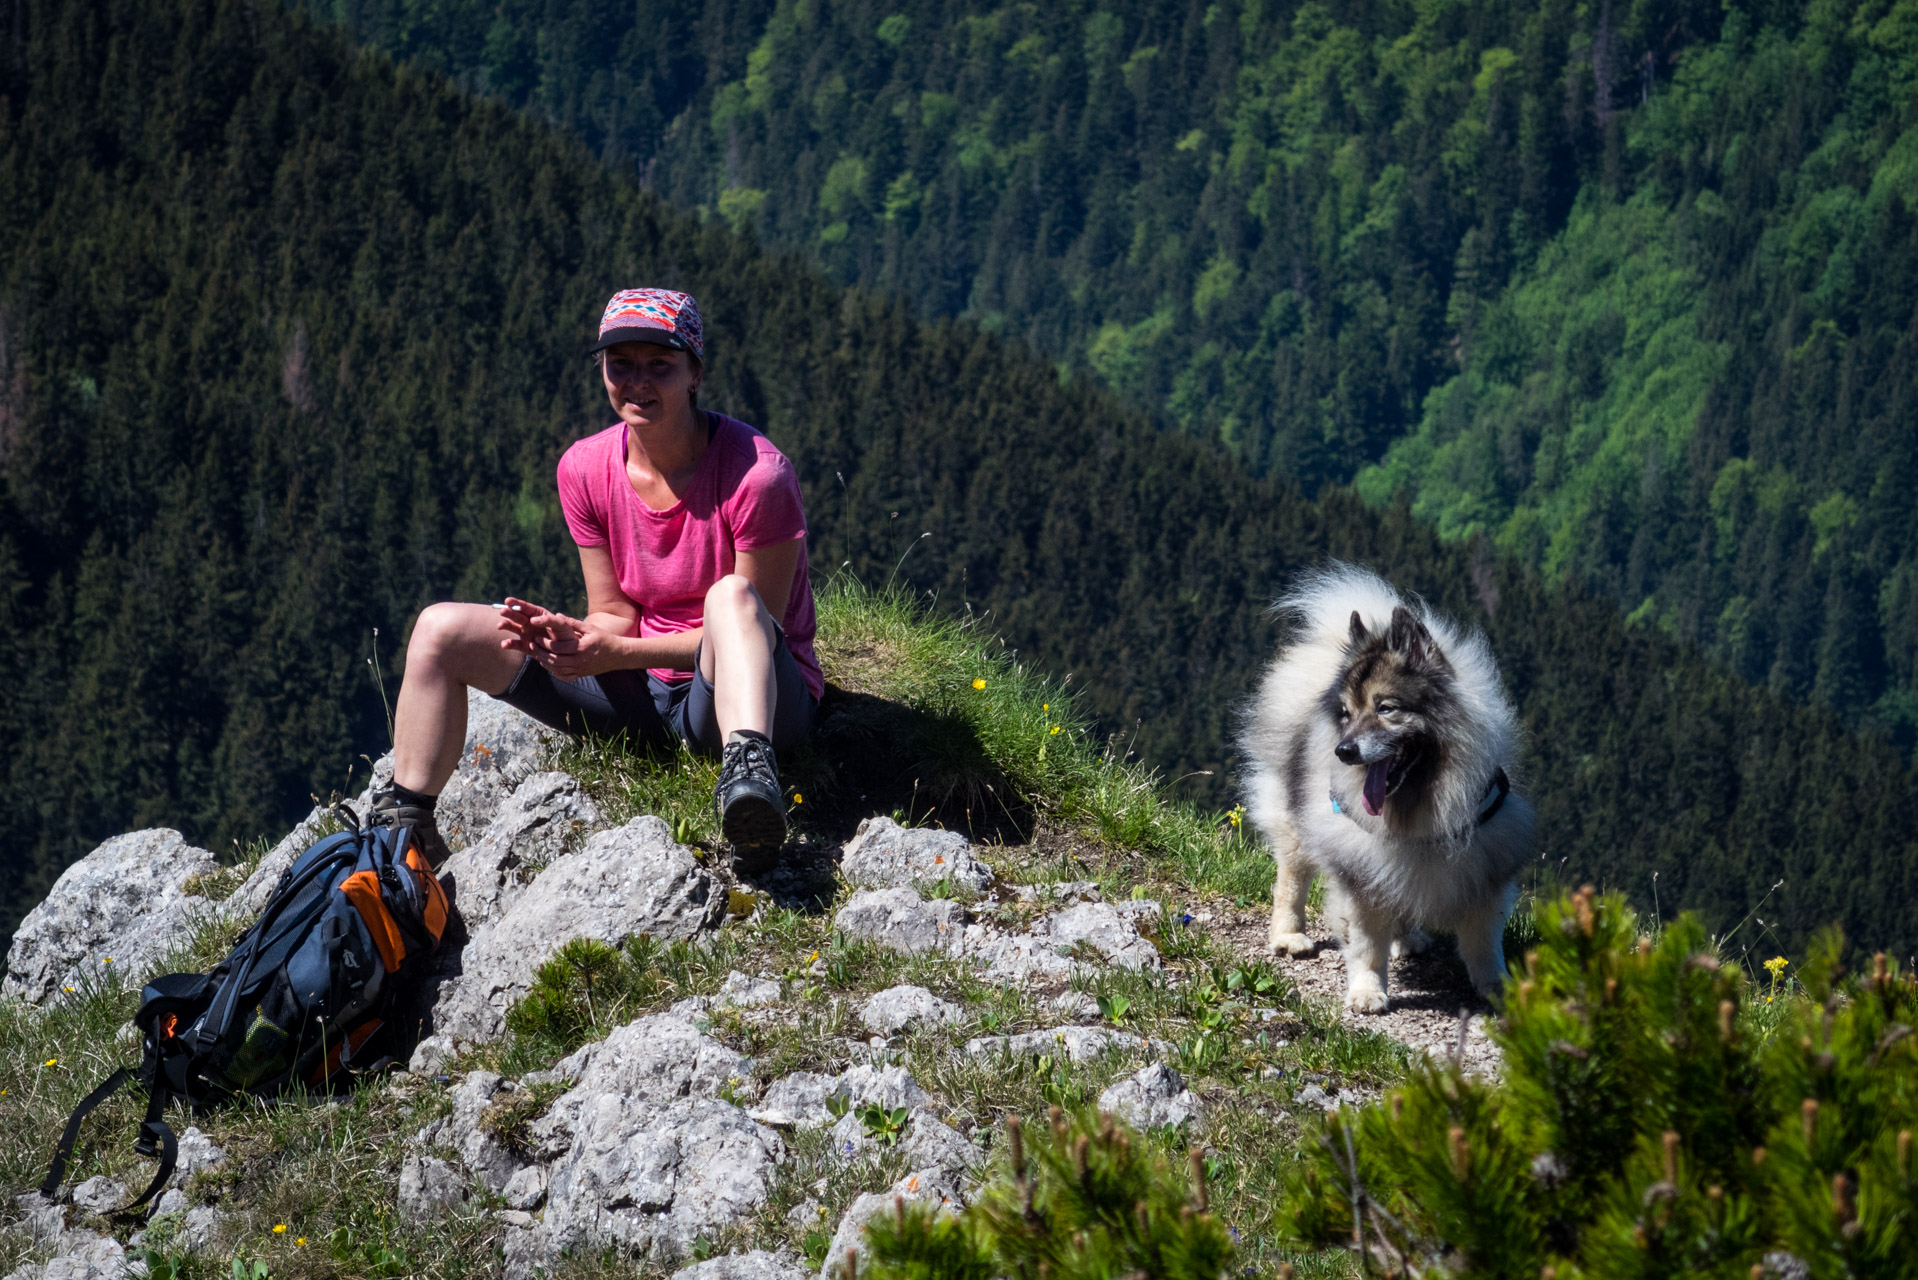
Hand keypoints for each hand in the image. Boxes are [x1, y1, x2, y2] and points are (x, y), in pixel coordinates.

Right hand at [494, 597, 573, 654]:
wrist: (567, 652)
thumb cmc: (565, 635)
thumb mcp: (560, 625)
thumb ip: (548, 620)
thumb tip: (532, 620)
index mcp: (538, 614)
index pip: (525, 607)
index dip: (516, 603)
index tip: (507, 601)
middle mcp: (529, 622)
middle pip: (516, 615)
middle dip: (508, 613)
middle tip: (502, 612)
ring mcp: (526, 634)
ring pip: (512, 627)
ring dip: (505, 625)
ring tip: (499, 626)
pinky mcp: (525, 646)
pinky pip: (515, 644)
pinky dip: (509, 644)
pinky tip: (504, 644)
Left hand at [505, 601, 632, 679]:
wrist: (619, 655)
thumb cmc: (605, 639)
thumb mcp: (591, 628)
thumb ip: (573, 623)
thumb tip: (558, 616)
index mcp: (581, 647)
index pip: (558, 647)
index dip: (544, 643)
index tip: (536, 637)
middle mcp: (580, 660)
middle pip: (554, 660)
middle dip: (541, 653)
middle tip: (532, 646)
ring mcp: (581, 669)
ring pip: (557, 669)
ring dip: (545, 663)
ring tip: (537, 655)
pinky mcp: (582, 674)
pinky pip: (565, 676)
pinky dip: (554, 672)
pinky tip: (548, 665)